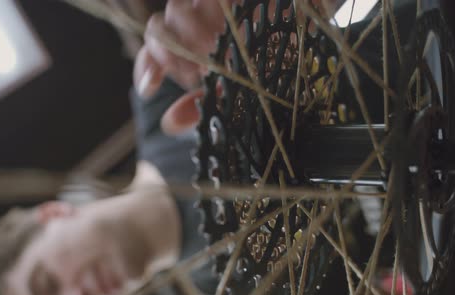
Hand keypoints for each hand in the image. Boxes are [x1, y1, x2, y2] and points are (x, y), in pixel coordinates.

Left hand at [134, 0, 338, 135]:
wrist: (307, 43)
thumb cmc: (269, 70)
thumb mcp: (236, 94)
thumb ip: (201, 106)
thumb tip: (168, 123)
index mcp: (191, 50)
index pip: (154, 53)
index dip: (148, 68)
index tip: (151, 89)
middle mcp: (195, 25)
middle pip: (159, 29)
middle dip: (170, 55)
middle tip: (198, 76)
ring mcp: (211, 7)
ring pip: (176, 11)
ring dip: (191, 36)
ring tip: (220, 53)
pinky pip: (214, 0)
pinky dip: (217, 9)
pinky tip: (228, 20)